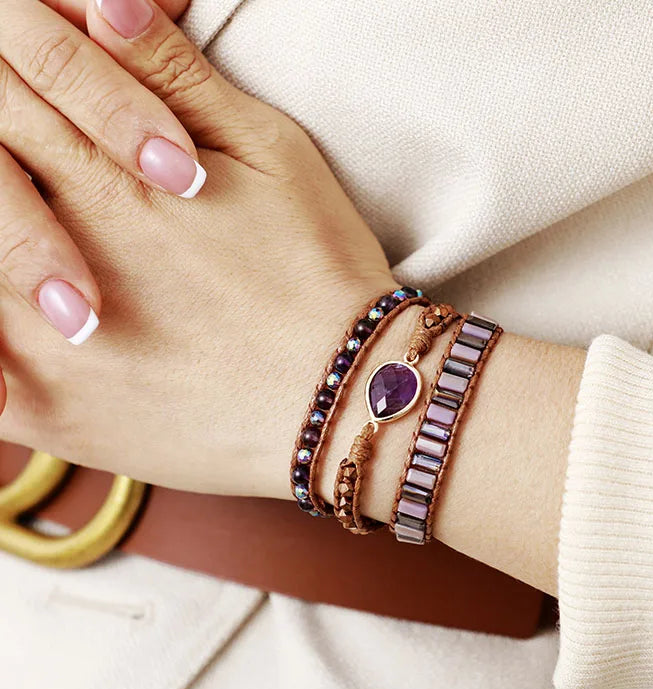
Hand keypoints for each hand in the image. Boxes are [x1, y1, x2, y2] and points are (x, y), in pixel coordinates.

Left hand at [0, 0, 397, 497]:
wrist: (345, 399)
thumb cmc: (321, 274)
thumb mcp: (273, 155)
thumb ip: (178, 79)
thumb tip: (104, 4)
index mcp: (111, 178)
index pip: (18, 84)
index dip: (21, 58)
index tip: (39, 64)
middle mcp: (59, 253)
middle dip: (2, 137)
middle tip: (51, 171)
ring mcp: (40, 343)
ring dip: (3, 241)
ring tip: (38, 243)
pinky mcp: (48, 411)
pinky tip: (18, 336)